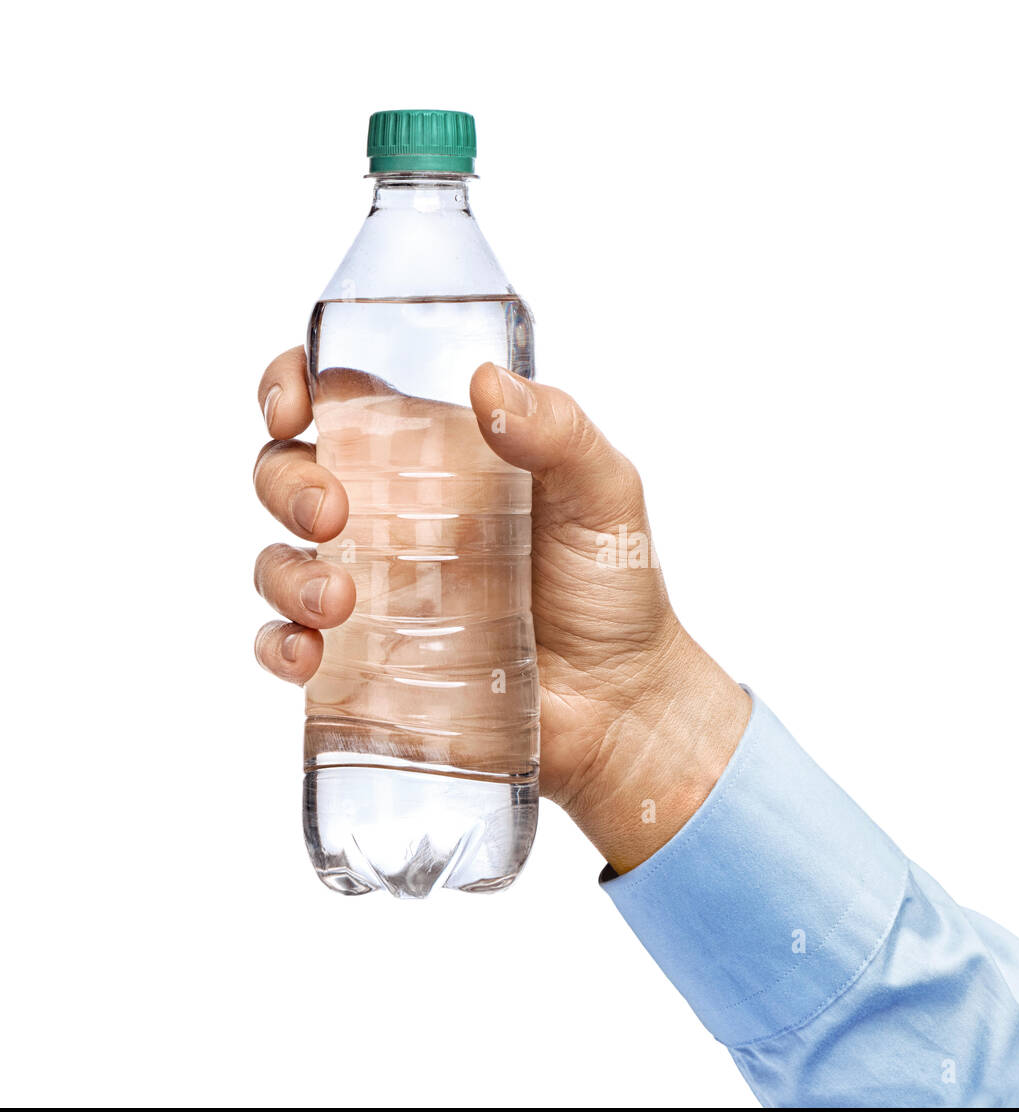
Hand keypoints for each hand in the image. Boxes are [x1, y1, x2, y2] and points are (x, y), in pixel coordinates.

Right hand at [253, 349, 750, 872]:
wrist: (621, 702)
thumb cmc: (614, 588)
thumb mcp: (604, 494)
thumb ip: (559, 432)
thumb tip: (486, 383)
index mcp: (434, 457)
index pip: (339, 397)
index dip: (292, 384)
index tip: (294, 407)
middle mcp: (389, 517)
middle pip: (288, 474)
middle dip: (285, 483)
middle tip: (331, 514)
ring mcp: (371, 592)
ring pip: (278, 561)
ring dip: (284, 572)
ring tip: (338, 600)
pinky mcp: (364, 664)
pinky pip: (287, 647)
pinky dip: (278, 646)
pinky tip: (309, 654)